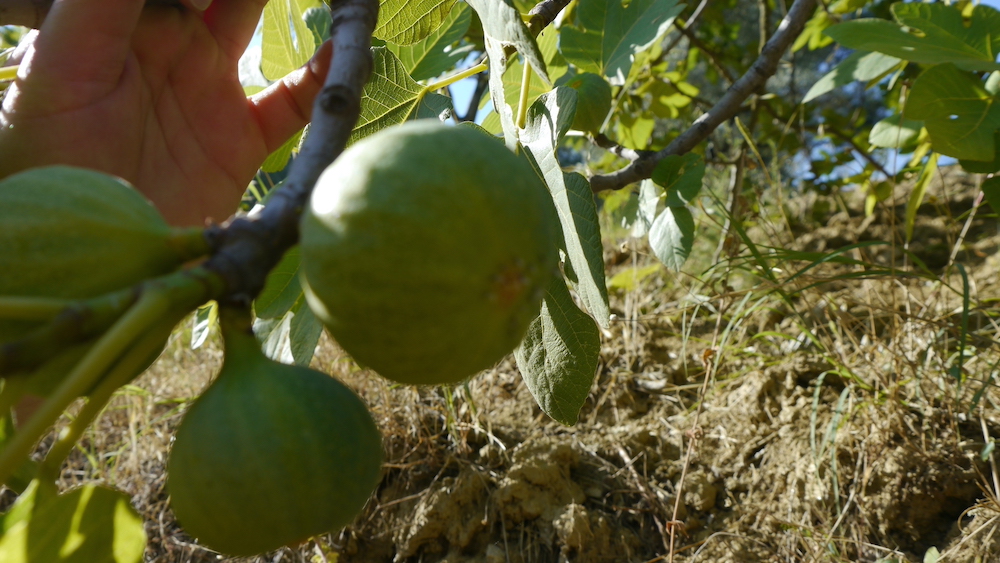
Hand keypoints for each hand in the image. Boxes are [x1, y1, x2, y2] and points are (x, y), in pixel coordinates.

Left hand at [0, 0, 330, 225]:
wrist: (86, 257)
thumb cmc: (47, 158)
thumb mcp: (62, 65)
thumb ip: (106, 3)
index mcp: (124, 19)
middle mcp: (172, 46)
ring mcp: (210, 91)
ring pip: (260, 27)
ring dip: (298, 8)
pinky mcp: (241, 140)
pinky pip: (294, 103)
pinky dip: (327, 80)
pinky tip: (351, 53)